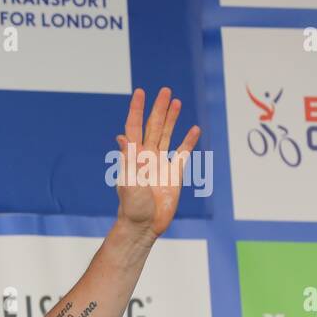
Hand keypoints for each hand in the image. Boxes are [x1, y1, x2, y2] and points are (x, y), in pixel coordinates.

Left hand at [114, 87, 200, 238]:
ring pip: (167, 135)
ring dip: (171, 119)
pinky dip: (188, 141)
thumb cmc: (132, 206)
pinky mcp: (174, 174)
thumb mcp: (128, 181)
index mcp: (133, 156)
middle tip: (164, 90)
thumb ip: (128, 159)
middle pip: (153, 126)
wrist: (144, 225)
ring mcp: (160, 163)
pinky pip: (183, 153)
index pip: (135, 127)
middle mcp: (147, 156)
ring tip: (176, 101)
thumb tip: (121, 137)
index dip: (137, 109)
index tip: (140, 92)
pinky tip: (194, 129)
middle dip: (158, 109)